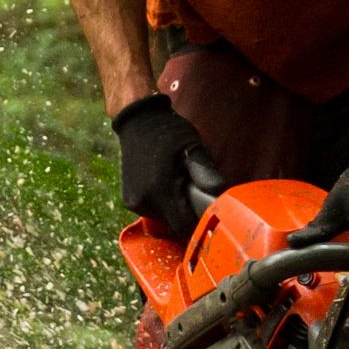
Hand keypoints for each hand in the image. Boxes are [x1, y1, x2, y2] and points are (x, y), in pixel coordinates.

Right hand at [112, 94, 215, 239]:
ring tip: (178, 185)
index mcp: (160, 190)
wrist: (137, 121)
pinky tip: (164, 185)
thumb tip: (220, 193)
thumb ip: (205, 172)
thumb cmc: (168, 133)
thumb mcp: (192, 147)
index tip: (209, 214)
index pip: (184, 227)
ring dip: (174, 209)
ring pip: (164, 219)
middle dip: (187, 214)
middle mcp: (144, 201)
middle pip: (174, 225)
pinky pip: (152, 212)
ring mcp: (133, 202)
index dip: (199, 225)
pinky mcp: (129, 201)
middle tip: (194, 192)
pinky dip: (162, 204)